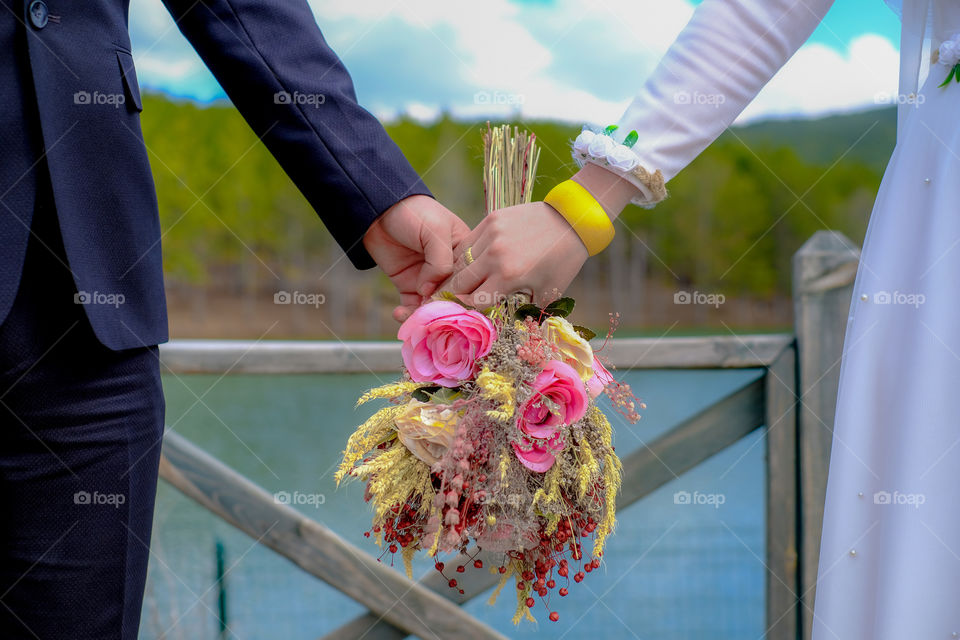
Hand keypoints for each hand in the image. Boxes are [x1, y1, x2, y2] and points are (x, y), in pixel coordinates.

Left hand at [363, 195, 469, 321]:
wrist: (378, 210)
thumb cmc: (414, 213)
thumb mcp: (436, 230)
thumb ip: (441, 261)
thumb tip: (431, 292)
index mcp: (465, 253)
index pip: (472, 281)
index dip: (466, 296)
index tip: (456, 308)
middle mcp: (450, 270)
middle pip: (453, 298)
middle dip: (444, 310)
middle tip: (433, 318)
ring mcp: (429, 280)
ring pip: (433, 306)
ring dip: (424, 315)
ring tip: (414, 318)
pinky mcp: (409, 286)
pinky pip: (412, 307)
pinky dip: (407, 314)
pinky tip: (400, 313)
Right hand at [440, 164, 640, 305]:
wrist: (572, 220)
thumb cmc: (562, 260)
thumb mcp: (549, 292)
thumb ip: (528, 312)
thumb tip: (514, 327)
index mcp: (509, 277)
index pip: (474, 301)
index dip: (472, 308)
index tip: (474, 310)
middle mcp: (495, 256)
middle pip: (459, 282)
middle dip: (460, 293)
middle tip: (463, 297)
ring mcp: (491, 235)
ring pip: (459, 261)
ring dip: (460, 273)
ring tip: (465, 280)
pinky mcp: (491, 219)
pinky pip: (468, 241)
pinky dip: (467, 254)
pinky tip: (473, 260)